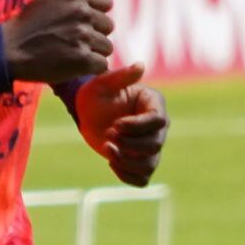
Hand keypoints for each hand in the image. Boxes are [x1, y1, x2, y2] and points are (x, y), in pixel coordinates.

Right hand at [4, 0, 114, 87]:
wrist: (9, 49)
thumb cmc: (29, 20)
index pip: (107, 4)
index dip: (94, 15)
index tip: (77, 22)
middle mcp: (83, 12)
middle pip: (108, 26)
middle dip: (94, 34)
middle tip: (71, 39)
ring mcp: (83, 36)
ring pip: (106, 46)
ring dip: (92, 52)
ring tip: (71, 51)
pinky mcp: (82, 58)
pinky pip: (102, 64)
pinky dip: (90, 67)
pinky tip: (73, 64)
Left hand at [74, 60, 168, 186]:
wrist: (86, 114)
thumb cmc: (95, 95)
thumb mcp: (102, 83)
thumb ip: (120, 76)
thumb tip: (141, 65)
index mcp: (153, 104)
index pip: (157, 121)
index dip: (137, 127)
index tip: (115, 125)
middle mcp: (157, 127)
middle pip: (155, 144)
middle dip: (129, 144)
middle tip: (108, 135)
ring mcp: (150, 146)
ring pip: (150, 164)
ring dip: (127, 161)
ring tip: (107, 149)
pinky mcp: (140, 162)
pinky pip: (142, 179)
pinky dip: (127, 175)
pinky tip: (111, 162)